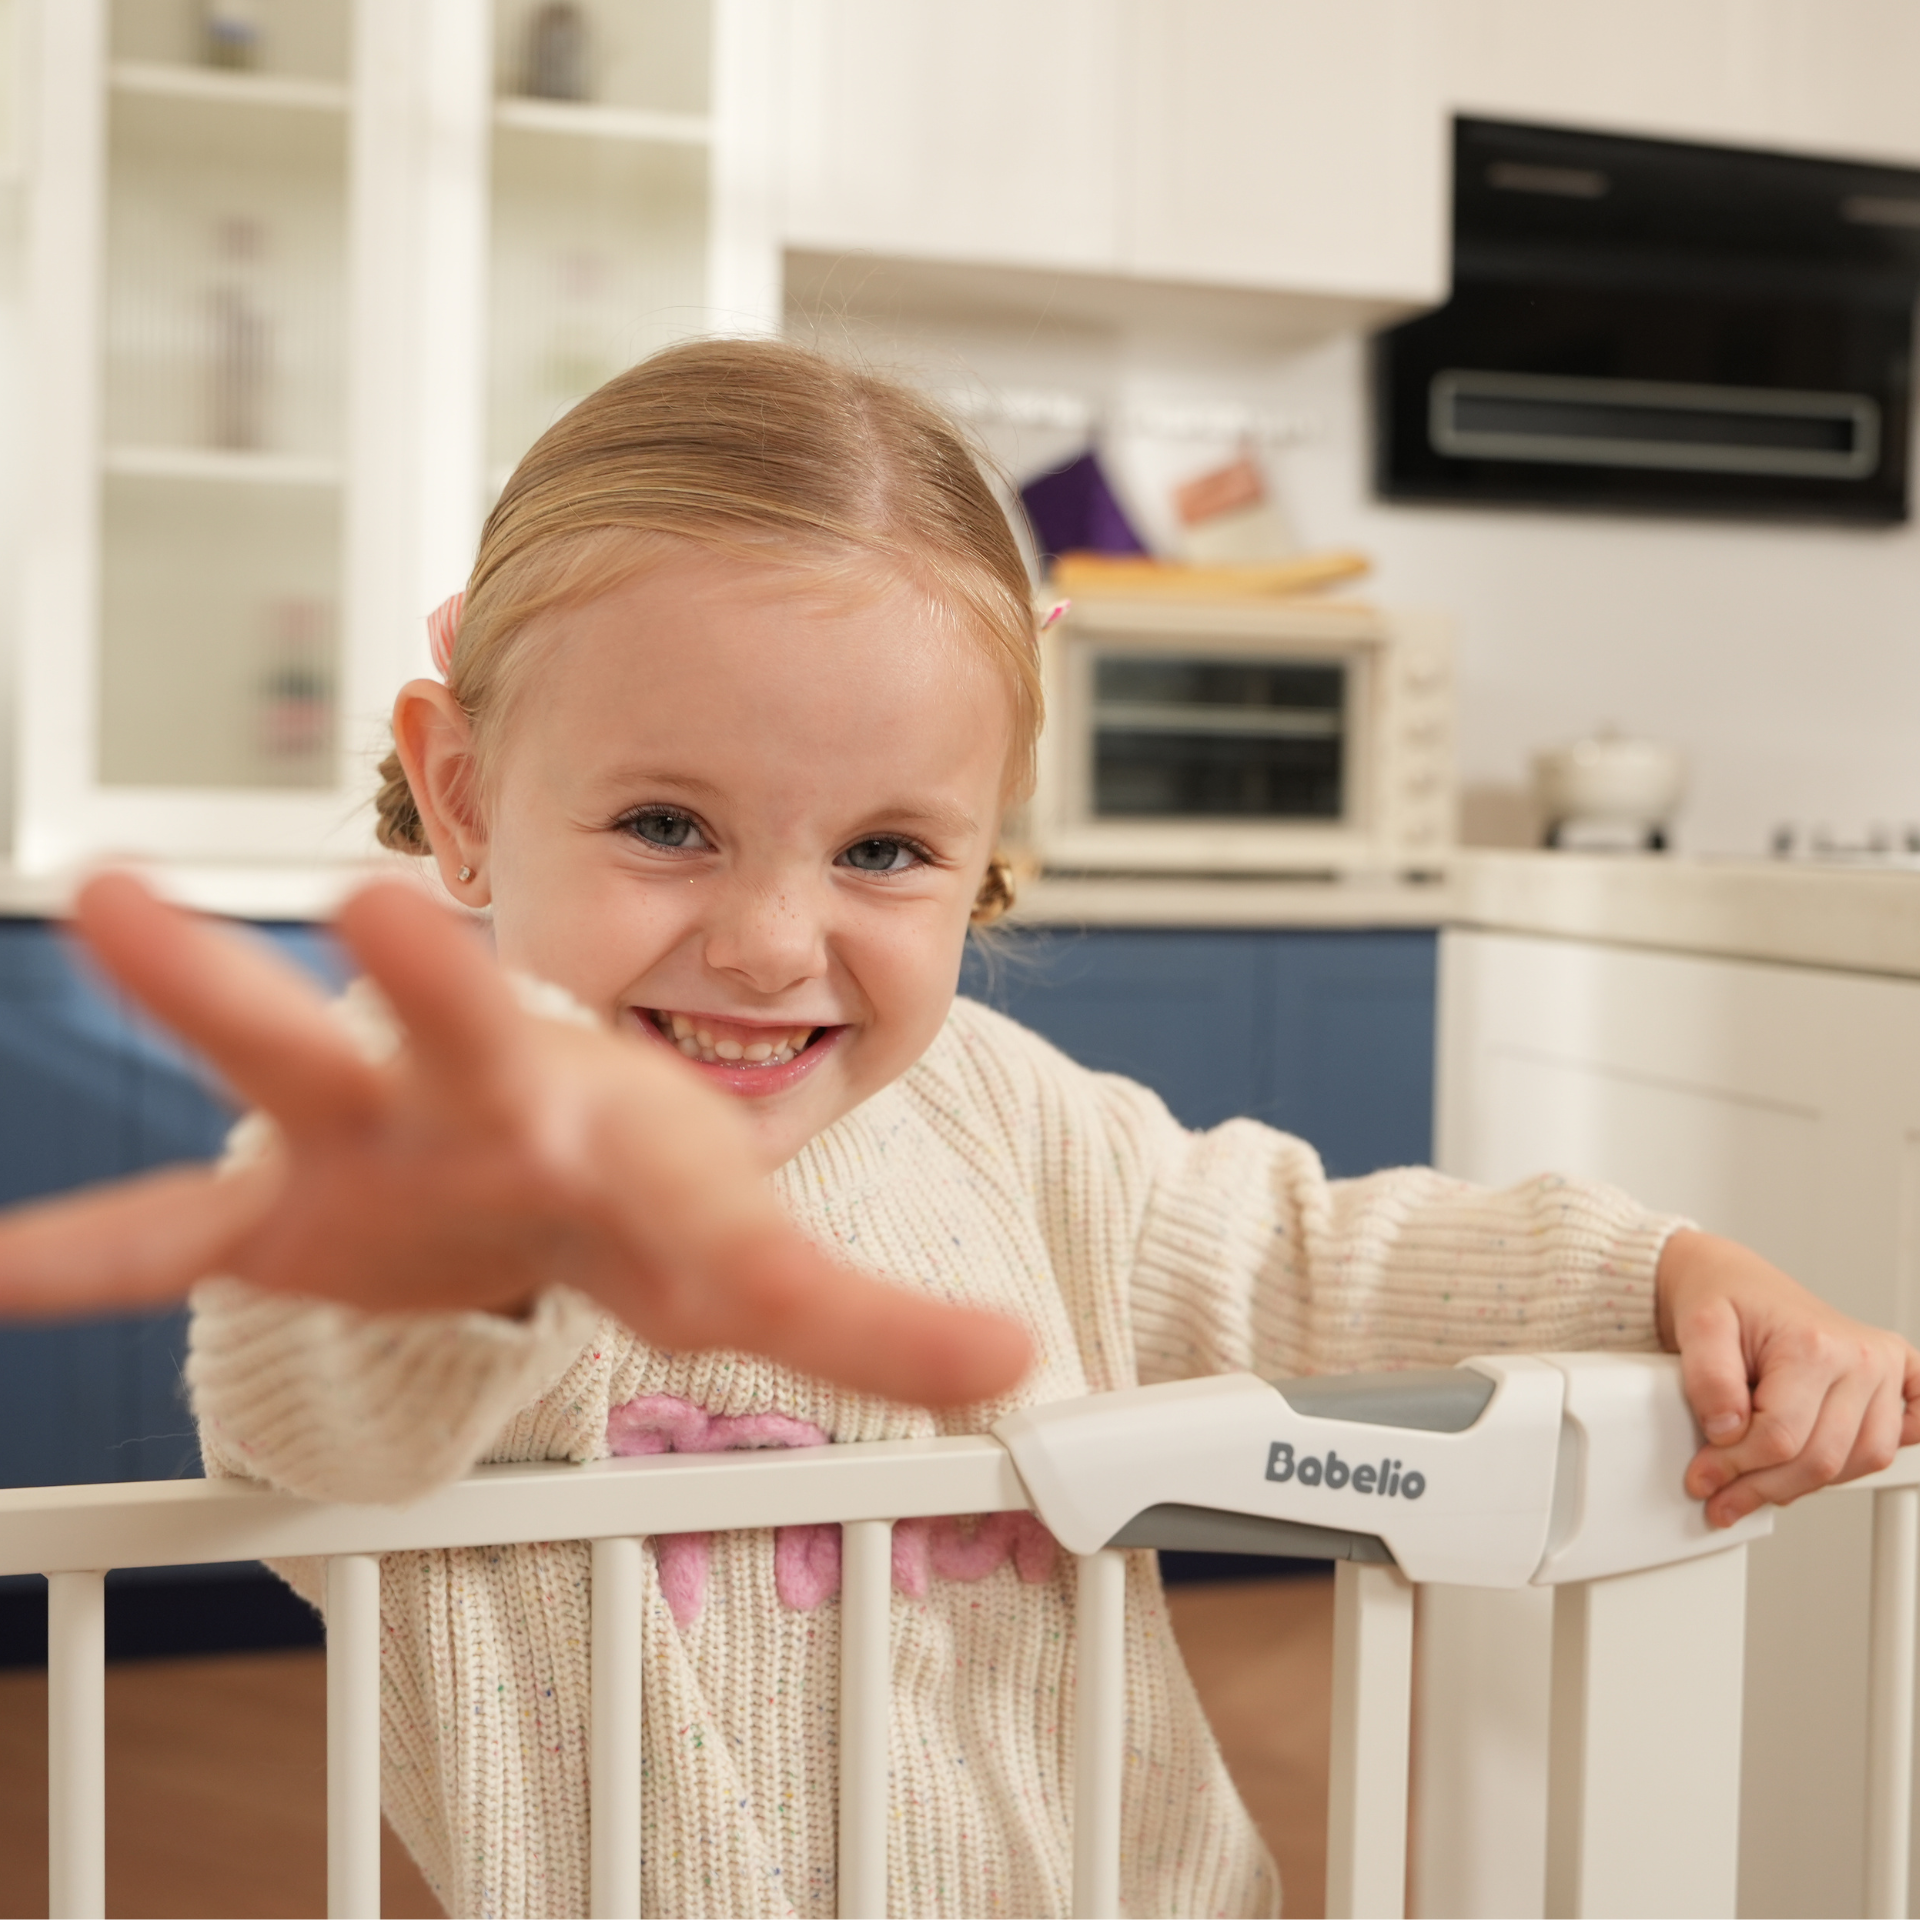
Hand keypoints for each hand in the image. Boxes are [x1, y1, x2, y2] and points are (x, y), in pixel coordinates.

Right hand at [0, 874, 1031, 1408]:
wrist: (559, 1191)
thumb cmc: (649, 1205)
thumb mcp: (755, 1267)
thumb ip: (875, 1328)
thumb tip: (1023, 1367)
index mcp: (566, 1103)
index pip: (529, 1050)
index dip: (451, 977)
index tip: (379, 889)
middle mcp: (461, 1098)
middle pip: (422, 1025)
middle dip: (387, 970)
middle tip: (334, 893)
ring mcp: (365, 1148)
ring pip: (277, 1067)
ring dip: (200, 992)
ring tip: (111, 900)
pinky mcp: (290, 1220)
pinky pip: (167, 1238)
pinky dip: (90, 1252)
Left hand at [1657, 1228, 1919, 1525]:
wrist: (1734, 1278)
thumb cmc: (1721, 1297)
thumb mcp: (1696, 1326)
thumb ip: (1707, 1378)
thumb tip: (1727, 1429)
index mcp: (1814, 1344)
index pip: (1781, 1437)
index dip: (1735, 1467)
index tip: (1703, 1478)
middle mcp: (1861, 1357)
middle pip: (1822, 1458)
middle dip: (1763, 1486)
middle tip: (1721, 1496)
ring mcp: (1884, 1369)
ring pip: (1861, 1461)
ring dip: (1808, 1484)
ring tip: (1760, 1485)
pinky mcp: (1896, 1376)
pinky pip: (1905, 1433)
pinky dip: (1876, 1455)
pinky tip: (1846, 1464)